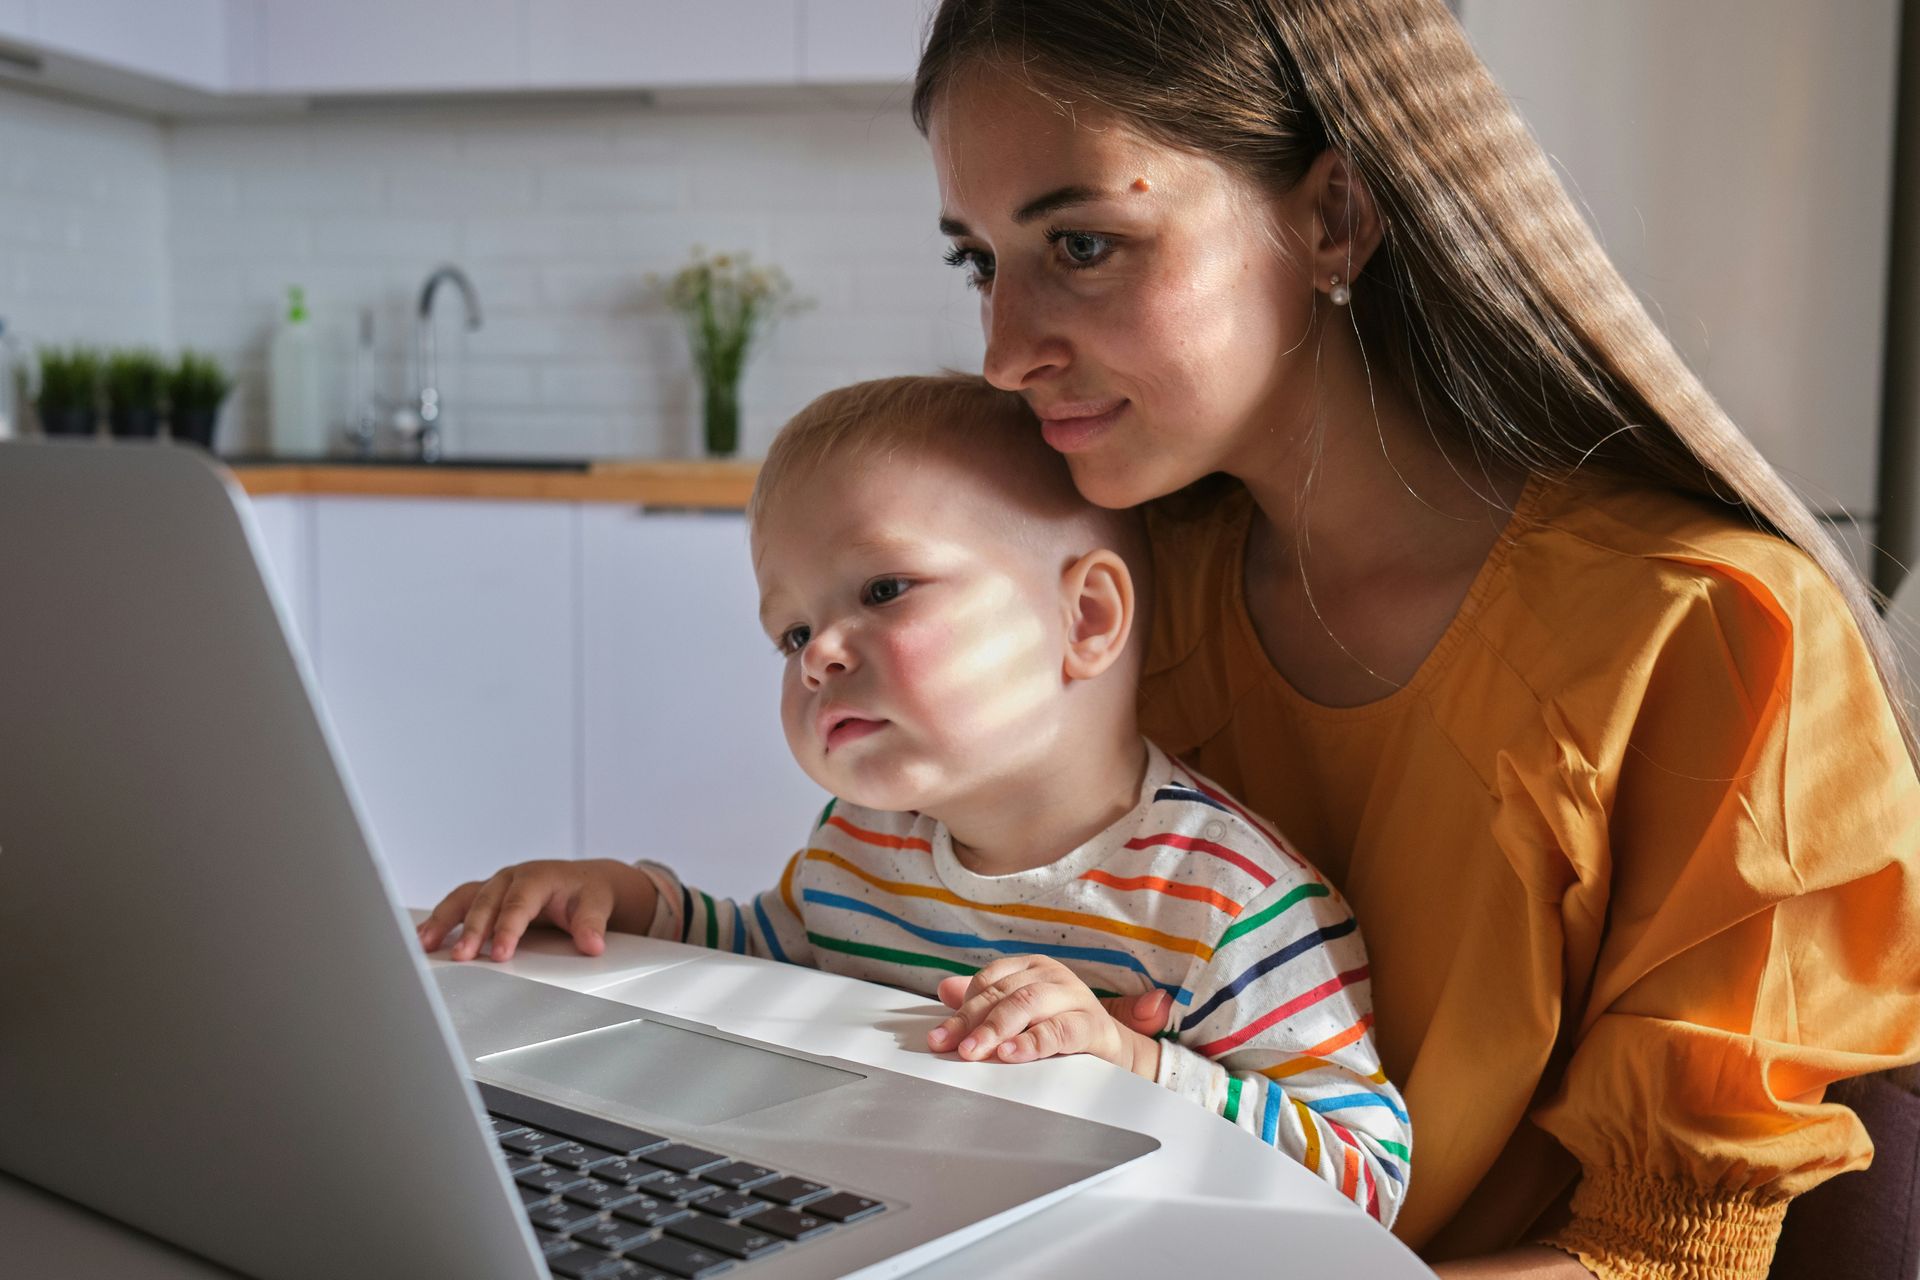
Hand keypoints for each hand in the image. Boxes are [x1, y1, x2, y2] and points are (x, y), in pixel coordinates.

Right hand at [415, 858, 657, 961]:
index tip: (501, 954)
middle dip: (472, 930)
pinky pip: (458, 905)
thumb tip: (592, 944)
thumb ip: (591, 924)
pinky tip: (424, 938)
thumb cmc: (586, 894)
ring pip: (464, 899)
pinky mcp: (485, 897)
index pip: (518, 904)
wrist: (583, 882)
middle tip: (462, 957)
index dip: (507, 929)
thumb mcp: (596, 905)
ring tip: (425, 944)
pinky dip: (440, 920)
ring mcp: (495, 886)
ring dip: (444, 921)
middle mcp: (511, 879)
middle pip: (486, 902)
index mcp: (537, 878)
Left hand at [926, 955, 1161, 1077]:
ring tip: (974, 1050)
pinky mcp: (1092, 1024)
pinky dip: (1033, 1042)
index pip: (988, 981)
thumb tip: (944, 989)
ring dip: (997, 1029)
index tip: (940, 1037)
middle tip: (950, 1046)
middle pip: (1004, 993)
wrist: (1111, 1051)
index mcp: (1031, 967)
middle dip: (972, 1021)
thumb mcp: (1019, 1015)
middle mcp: (1052, 975)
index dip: (961, 1008)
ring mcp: (1074, 996)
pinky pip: (1060, 1030)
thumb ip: (983, 1002)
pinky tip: (1012, 1053)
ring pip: (1028, 1004)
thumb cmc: (1060, 1028)